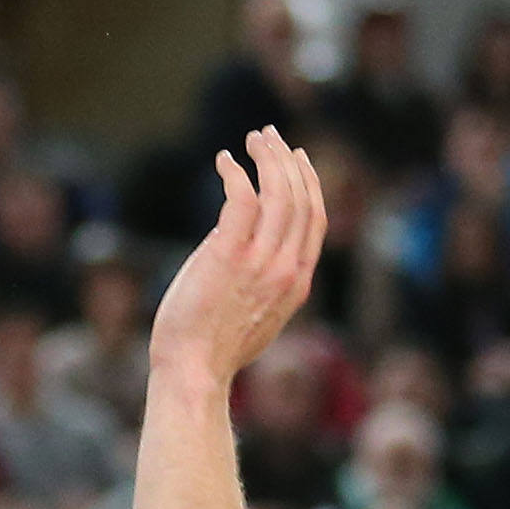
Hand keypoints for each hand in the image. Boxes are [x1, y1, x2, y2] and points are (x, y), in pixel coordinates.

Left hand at [152, 130, 331, 375]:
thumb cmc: (213, 350)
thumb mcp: (256, 315)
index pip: (315, 220)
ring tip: (253, 139)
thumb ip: (262, 281)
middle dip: (288, 161)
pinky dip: (237, 172)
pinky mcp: (229, 255)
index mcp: (297, 283)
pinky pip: (242, 198)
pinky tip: (225, 160)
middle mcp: (286, 269)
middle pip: (301, 199)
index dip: (309, 184)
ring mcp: (260, 262)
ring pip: (278, 192)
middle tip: (270, 137)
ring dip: (267, 158)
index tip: (297, 160)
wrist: (194, 371)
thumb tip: (241, 247)